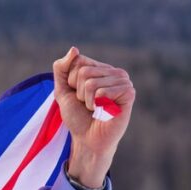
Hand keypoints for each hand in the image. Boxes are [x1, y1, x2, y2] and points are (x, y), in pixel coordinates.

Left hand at [52, 47, 134, 188]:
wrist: (88, 140)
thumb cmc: (77, 117)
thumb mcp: (63, 91)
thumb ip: (62, 69)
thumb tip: (74, 49)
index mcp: (98, 68)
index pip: (77, 61)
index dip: (70, 81)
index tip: (77, 95)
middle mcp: (112, 71)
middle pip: (83, 72)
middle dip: (78, 93)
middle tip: (87, 104)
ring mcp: (123, 80)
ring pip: (91, 83)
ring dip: (87, 101)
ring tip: (96, 108)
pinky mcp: (128, 92)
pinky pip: (102, 91)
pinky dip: (97, 105)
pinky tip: (105, 111)